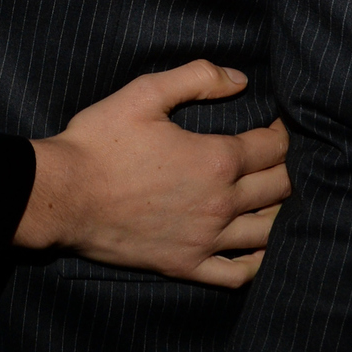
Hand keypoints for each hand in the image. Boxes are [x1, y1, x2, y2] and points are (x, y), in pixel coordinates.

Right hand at [16, 61, 291, 287]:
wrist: (63, 195)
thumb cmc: (100, 140)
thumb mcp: (144, 93)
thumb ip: (196, 78)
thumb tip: (240, 80)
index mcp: (216, 159)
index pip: (273, 147)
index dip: (282, 132)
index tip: (277, 125)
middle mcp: (220, 203)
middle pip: (279, 188)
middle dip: (287, 168)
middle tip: (278, 158)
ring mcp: (205, 239)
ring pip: (267, 231)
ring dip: (280, 212)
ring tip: (275, 198)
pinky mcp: (186, 265)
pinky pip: (237, 273)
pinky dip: (258, 262)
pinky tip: (259, 249)